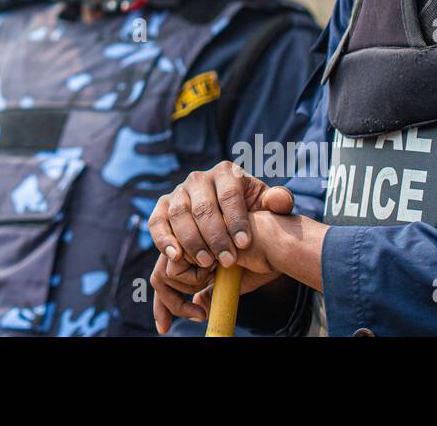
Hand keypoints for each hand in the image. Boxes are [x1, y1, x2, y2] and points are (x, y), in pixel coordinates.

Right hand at [147, 161, 293, 270]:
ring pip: (179, 213)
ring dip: (192, 240)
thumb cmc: (253, 215)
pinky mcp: (163, 207)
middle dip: (215, 236)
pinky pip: (157, 221)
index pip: (229, 194)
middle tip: (227, 261)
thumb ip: (279, 202)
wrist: (231, 224)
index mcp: (227, 172)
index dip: (236, 220)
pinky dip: (163, 239)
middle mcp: (199, 178)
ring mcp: (178, 192)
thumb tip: (279, 200)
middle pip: (203, 206)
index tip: (244, 244)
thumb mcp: (269, 208)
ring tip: (206, 263)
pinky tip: (176, 257)